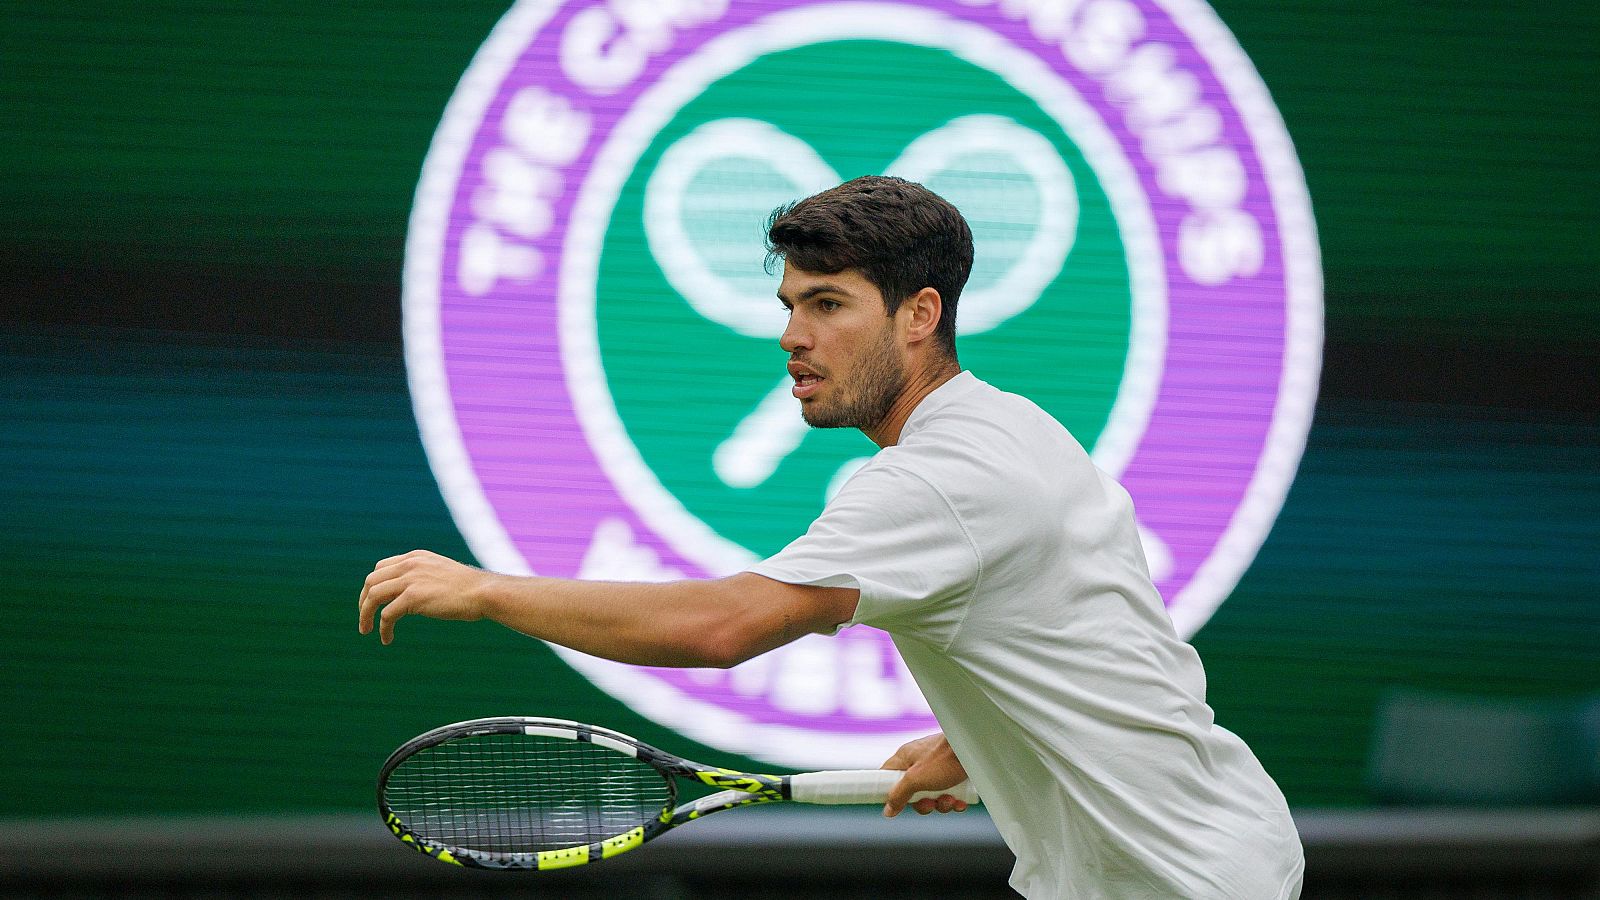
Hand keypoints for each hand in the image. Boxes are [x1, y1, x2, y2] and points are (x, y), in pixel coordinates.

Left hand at [358, 549, 494, 643]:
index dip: (372, 586)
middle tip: (364, 619)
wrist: (483, 592)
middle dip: (363, 601)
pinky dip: (383, 628)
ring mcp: (410, 579)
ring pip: (373, 596)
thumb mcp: (442, 573)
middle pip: (371, 581)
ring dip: (365, 615)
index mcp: (415, 557)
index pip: (381, 568)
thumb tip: (416, 594)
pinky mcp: (413, 597)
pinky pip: (387, 614)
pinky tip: (387, 639)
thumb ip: (425, 577)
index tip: (372, 603)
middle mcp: (409, 564)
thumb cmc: (469, 588)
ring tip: (367, 630)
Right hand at [880, 732, 968, 817]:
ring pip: (933, 795)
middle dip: (924, 804)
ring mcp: (938, 768)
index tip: (897, 805)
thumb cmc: (945, 757)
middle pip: (913, 792)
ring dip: (941, 804)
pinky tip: (960, 801)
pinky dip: (954, 800)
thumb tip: (887, 809)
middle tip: (931, 803)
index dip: (890, 792)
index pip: (887, 776)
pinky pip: (948, 793)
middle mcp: (920, 763)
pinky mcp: (953, 774)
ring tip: (950, 800)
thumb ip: (898, 795)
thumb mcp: (916, 779)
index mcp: (906, 757)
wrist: (976, 749)